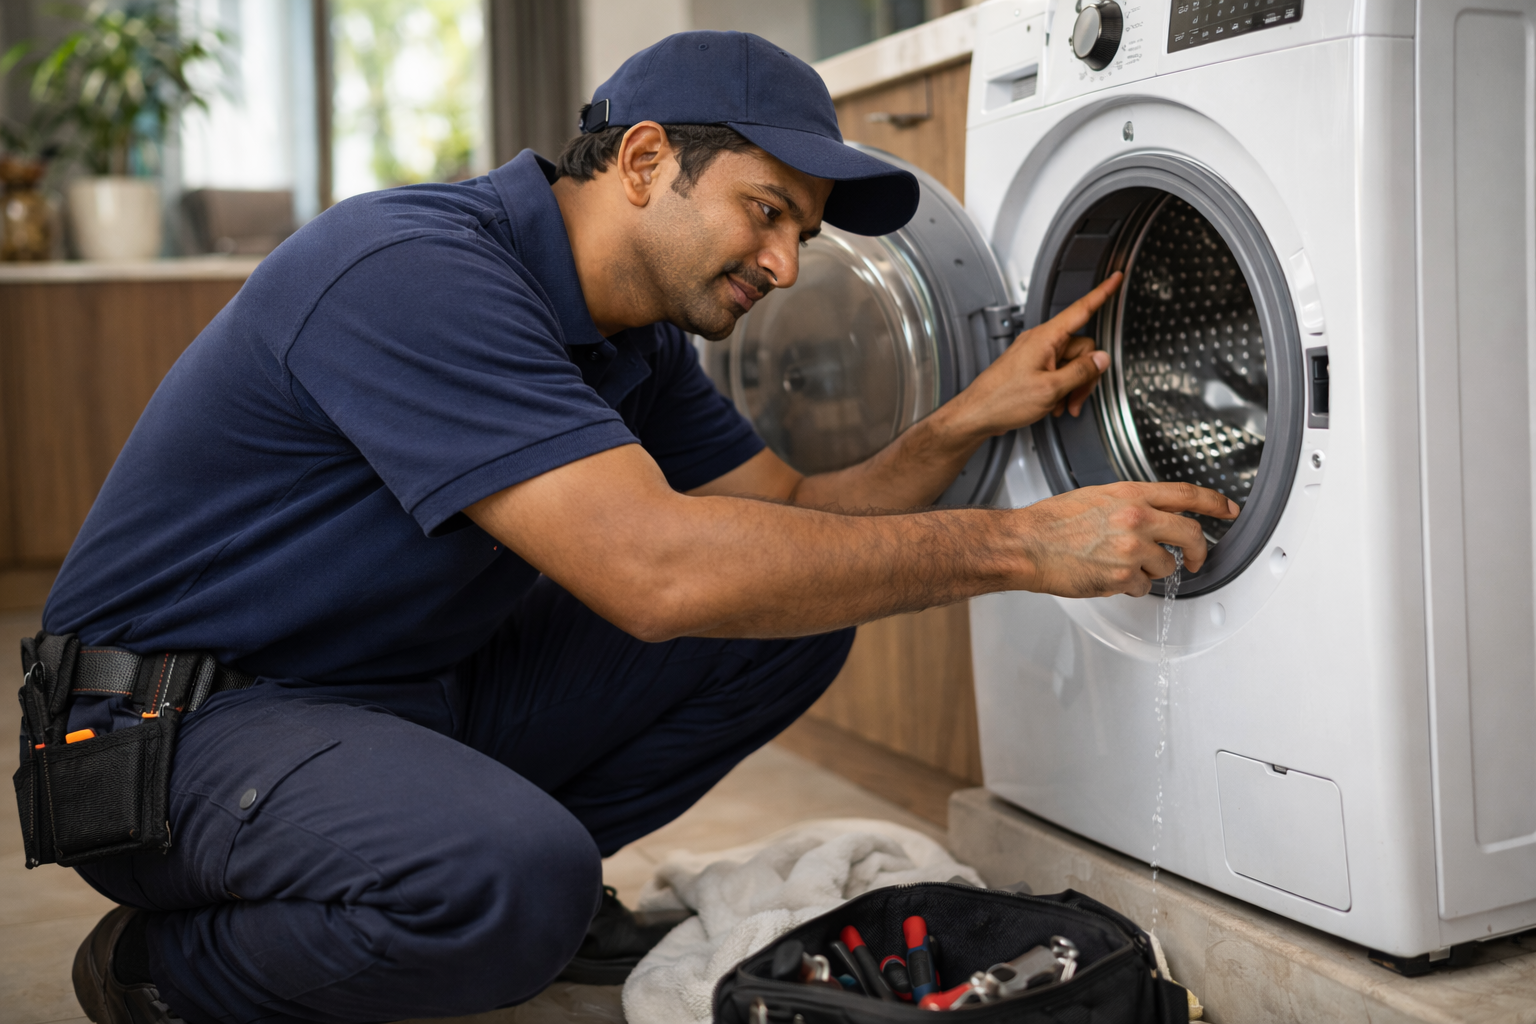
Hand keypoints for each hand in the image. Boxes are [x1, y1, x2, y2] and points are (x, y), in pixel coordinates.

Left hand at [946, 273, 1123, 437]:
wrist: (978, 414)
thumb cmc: (1002, 399)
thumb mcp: (1050, 389)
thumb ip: (1080, 372)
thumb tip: (1100, 359)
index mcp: (1045, 338)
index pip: (1081, 309)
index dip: (1102, 292)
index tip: (1115, 278)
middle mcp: (1041, 342)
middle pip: (1082, 349)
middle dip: (1085, 375)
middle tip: (1076, 397)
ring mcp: (1037, 355)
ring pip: (1073, 365)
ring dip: (1073, 387)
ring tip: (1062, 404)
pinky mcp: (1034, 369)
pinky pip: (1059, 373)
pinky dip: (1062, 390)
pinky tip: (1054, 404)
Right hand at [1015, 481, 1239, 597]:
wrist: (1026, 544)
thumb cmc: (1053, 522)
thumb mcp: (1097, 497)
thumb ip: (1131, 503)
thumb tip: (1155, 514)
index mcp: (1131, 495)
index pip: (1187, 494)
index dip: (1215, 502)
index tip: (1228, 509)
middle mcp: (1137, 519)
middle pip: (1191, 534)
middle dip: (1199, 551)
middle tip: (1196, 559)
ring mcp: (1132, 549)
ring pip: (1167, 566)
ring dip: (1151, 570)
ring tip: (1121, 565)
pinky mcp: (1123, 577)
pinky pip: (1143, 587)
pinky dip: (1130, 586)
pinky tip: (1107, 575)